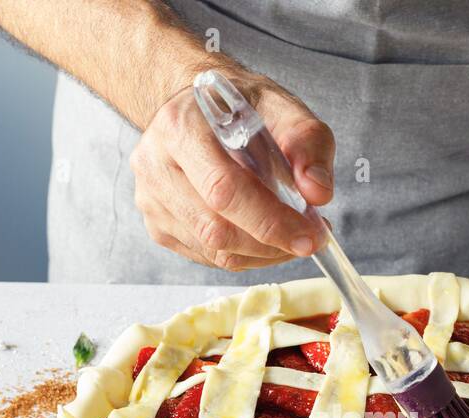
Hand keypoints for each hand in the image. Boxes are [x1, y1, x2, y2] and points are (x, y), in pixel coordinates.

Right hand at [131, 76, 334, 270]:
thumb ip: (308, 143)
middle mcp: (155, 164)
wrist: (200, 109)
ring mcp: (150, 199)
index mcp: (180, 126)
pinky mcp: (157, 225)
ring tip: (292, 234)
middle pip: (216, 228)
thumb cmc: (241, 109)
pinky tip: (265, 238)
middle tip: (310, 239)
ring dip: (263, 253)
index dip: (270, 220)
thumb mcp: (283, 108)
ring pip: (214, 250)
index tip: (310, 235)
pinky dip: (246, 256)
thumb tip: (318, 193)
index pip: (224, 188)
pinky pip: (208, 258)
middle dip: (271, 242)